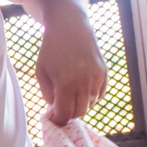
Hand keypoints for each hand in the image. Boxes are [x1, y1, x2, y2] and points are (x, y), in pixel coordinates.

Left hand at [34, 10, 107, 124]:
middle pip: (79, 112)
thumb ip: (48, 95)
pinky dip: (89, 96)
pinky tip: (79, 87)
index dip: (58, 120)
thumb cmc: (51, 49)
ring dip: (79, 104)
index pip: (65, 114)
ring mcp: (97, 78)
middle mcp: (85, 83)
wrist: (70, 26)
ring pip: (90, 104)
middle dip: (68, 113)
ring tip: (68, 93)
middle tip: (59, 107)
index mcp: (66, 84)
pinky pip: (98, 95)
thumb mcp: (41, 73)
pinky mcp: (104, 73)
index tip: (53, 118)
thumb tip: (57, 110)